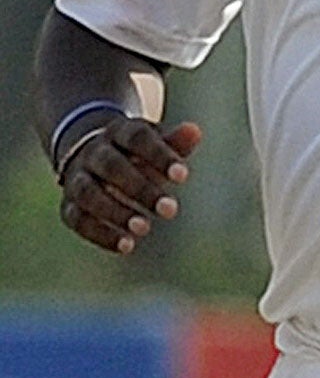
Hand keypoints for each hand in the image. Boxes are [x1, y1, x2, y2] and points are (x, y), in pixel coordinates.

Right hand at [57, 118, 200, 254]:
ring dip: (115, 212)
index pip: (137, 138)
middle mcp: (93, 152)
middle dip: (140, 189)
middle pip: (111, 166)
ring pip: (88, 193)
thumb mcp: (157, 143)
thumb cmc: (138, 153)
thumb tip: (195, 132)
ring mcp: (76, 178)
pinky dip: (99, 234)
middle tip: (170, 210)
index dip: (160, 156)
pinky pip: (77, 219)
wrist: (96, 157)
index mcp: (119, 131)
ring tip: (144, 229)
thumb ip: (175, 142)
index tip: (183, 177)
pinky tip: (127, 246)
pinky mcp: (68, 205)